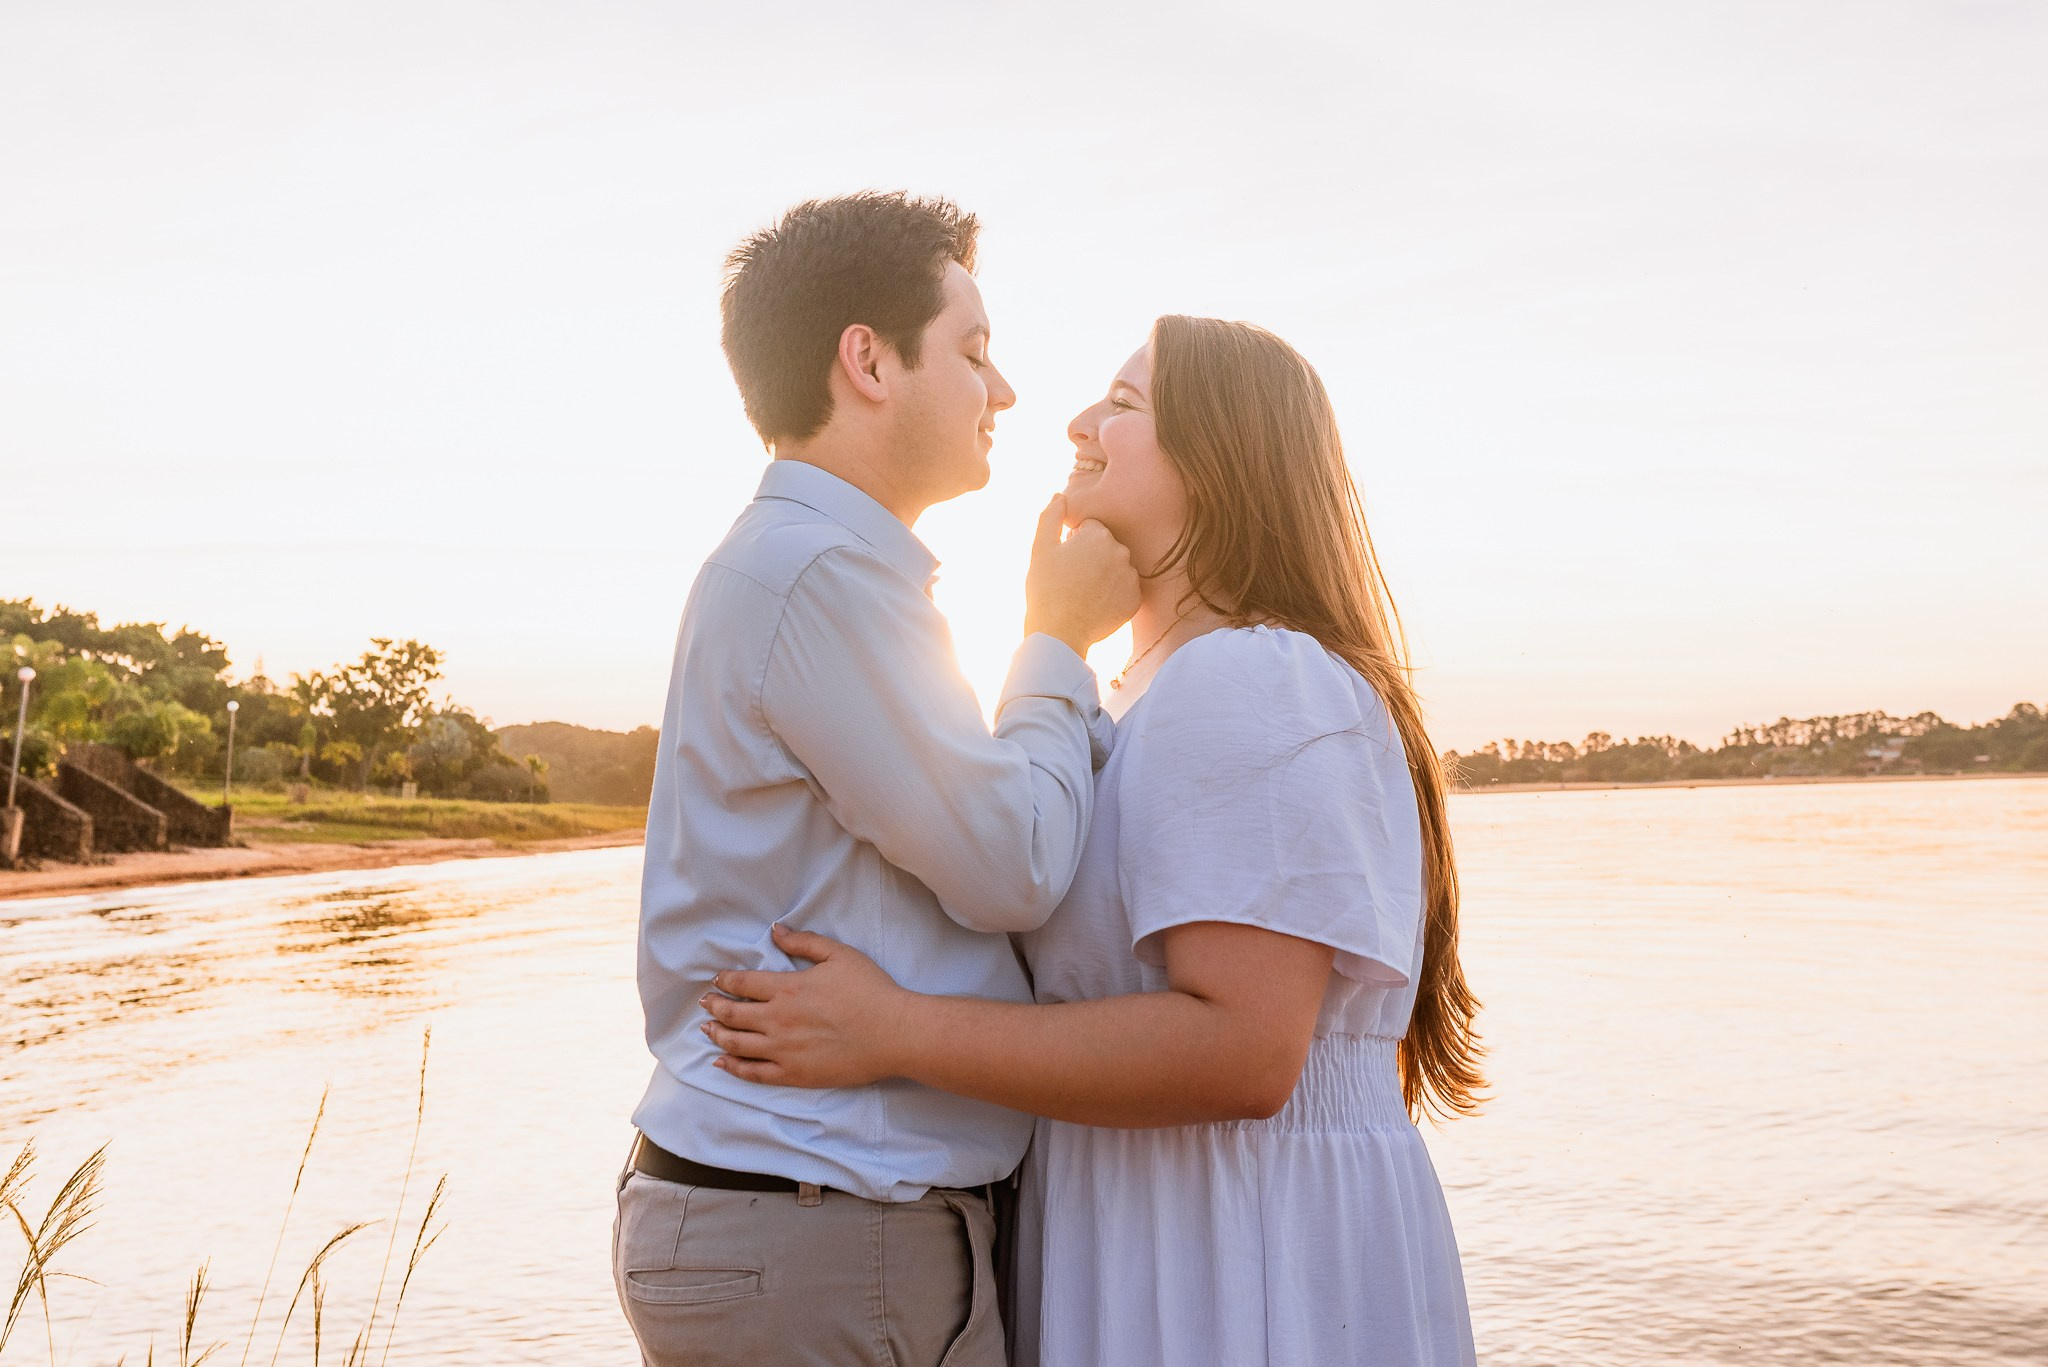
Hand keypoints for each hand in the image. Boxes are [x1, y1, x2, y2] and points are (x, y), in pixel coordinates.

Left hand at [701, 923, 913, 1088]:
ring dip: (717, 1035)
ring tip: (707, 1029)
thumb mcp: (839, 955)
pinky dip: (732, 1068)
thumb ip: (804, 942)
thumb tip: (775, 931)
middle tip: (705, 1003)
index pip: (743, 983)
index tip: (718, 980)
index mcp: (787, 988)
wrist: (893, 1034)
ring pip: (736, 1044)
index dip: (726, 981)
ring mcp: (782, 1050)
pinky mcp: (793, 1074)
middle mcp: (777, 1020)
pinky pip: (753, 1073)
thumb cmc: (870, 991)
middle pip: (732, 1014)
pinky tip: (721, 1063)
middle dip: (714, 1007)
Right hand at [1023, 495, 1139, 655]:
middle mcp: (1121, 551)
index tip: (1065, 561)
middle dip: (1093, 557)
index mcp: (1099, 535)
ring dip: (1105, 575)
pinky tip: (1096, 604)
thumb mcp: (1041, 548)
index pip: (1091, 529)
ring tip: (1084, 593)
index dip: (1075, 543)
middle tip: (1073, 579)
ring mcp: (1131, 576)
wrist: (1059, 632)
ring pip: (1117, 567)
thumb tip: (1059, 495)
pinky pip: (1126, 589)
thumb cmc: (1046, 589)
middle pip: (1107, 547)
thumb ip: (1051, 517)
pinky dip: (1114, 594)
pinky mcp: (1136, 599)